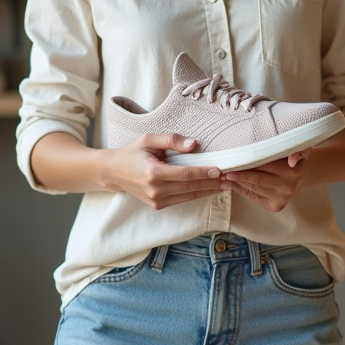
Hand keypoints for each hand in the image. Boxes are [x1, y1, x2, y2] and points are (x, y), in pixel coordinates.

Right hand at [104, 134, 225, 209]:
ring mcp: (156, 200)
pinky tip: (209, 189)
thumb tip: (194, 145)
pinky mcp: (158, 205)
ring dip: (208, 191)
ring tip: (225, 185)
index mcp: (153, 173)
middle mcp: (155, 190)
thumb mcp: (149, 139)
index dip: (204, 173)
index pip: (185, 174)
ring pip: (189, 196)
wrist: (115, 172)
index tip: (219, 170)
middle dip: (211, 183)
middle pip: (190, 187)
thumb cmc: (133, 153)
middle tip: (230, 178)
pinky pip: (182, 200)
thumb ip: (171, 140)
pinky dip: (197, 194)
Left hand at [220, 150, 309, 212]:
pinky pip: (254, 197)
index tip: (233, 162)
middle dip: (238, 176)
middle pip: (257, 179)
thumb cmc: (294, 158)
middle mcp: (287, 186)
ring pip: (254, 189)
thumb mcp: (301, 149)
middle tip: (222, 172)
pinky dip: (242, 191)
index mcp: (292, 171)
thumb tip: (291, 161)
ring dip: (237, 184)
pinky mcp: (276, 206)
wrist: (302, 175)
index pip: (265, 166)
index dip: (248, 164)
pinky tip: (232, 186)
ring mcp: (282, 198)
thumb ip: (298, 151)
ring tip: (223, 179)